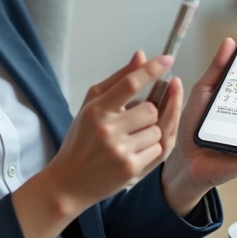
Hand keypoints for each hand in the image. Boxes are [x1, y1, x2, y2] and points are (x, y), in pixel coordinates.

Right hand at [41, 51, 182, 213]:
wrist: (69, 182)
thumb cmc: (81, 140)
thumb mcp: (91, 106)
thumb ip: (118, 80)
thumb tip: (141, 55)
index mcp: (97, 109)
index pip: (129, 83)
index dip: (151, 70)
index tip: (167, 59)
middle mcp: (107, 129)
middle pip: (151, 110)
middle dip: (148, 115)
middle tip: (132, 123)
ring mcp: (119, 150)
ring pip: (157, 130)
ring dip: (150, 133)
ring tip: (130, 141)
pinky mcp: (130, 168)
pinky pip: (157, 150)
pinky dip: (150, 150)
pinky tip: (132, 153)